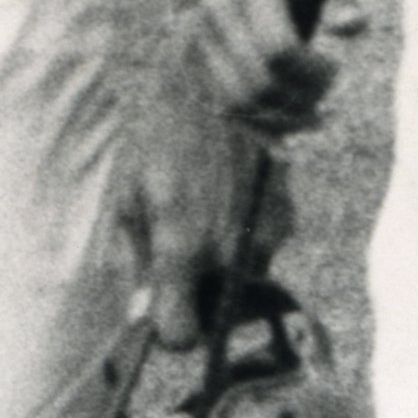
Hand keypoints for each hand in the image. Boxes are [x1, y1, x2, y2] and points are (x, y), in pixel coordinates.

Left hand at [114, 30, 288, 341]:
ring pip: (243, 282)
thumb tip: (140, 314)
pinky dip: (244, 238)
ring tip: (202, 217)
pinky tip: (226, 200)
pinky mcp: (286, 216)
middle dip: (198, 298)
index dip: (171, 329)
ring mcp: (265, 235)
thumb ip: (136, 259)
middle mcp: (229, 251)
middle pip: (217, 314)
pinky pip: (262, 250)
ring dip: (223, 267)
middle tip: (180, 262)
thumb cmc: (160, 134)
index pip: (182, 337)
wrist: (215, 80)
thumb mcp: (131, 195)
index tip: (165, 313)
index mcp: (182, 248)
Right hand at [177, 0, 342, 131]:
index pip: (278, 50)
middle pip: (256, 84)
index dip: (313, 73)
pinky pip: (221, 104)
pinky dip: (254, 128)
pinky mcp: (193, 52)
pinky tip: (288, 142)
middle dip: (299, 101)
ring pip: (235, 103)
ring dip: (279, 121)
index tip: (337, 68)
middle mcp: (214, 9)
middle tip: (330, 98)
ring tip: (317, 119)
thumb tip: (353, 28)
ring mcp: (198, 33)